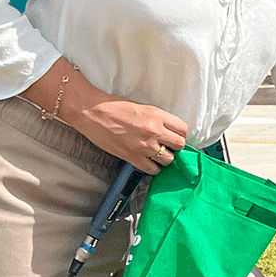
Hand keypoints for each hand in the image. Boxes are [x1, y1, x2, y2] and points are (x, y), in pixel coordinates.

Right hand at [73, 96, 189, 174]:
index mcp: (157, 115)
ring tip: (158, 155)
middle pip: (179, 145)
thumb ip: (158, 118)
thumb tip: (168, 129)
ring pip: (168, 159)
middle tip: (169, 146)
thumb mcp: (143, 107)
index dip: (181, 134)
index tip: (177, 136)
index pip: (183, 129)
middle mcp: (154, 131)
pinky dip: (154, 168)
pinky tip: (150, 163)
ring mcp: (143, 146)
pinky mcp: (132, 157)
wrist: (92, 113)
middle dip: (176, 147)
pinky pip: (152, 169)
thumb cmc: (114, 107)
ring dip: (165, 158)